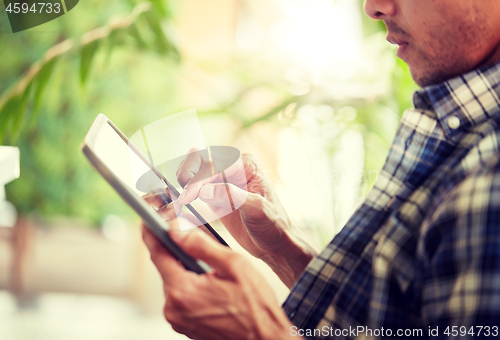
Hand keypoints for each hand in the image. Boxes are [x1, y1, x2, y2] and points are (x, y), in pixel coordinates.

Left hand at [142, 225, 298, 339]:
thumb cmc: (256, 306)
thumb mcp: (234, 265)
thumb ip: (202, 245)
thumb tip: (177, 230)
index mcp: (183, 291)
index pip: (158, 255)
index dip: (151, 234)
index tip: (146, 220)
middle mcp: (174, 308)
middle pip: (166, 267)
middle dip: (176, 250)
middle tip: (191, 235)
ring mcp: (178, 320)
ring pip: (174, 281)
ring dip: (186, 268)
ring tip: (210, 264)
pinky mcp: (185, 325)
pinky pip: (181, 296)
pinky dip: (191, 284)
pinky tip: (210, 281)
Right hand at [175, 150, 316, 287]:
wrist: (274, 244)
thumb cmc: (273, 225)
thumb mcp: (257, 209)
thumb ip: (232, 196)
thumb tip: (206, 190)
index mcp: (246, 165)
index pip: (217, 164)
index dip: (200, 178)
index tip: (188, 195)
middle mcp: (233, 168)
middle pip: (202, 161)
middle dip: (187, 173)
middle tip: (180, 193)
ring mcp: (223, 181)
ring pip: (195, 172)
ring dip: (183, 181)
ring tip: (176, 197)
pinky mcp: (215, 196)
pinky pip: (196, 188)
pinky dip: (184, 192)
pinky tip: (177, 200)